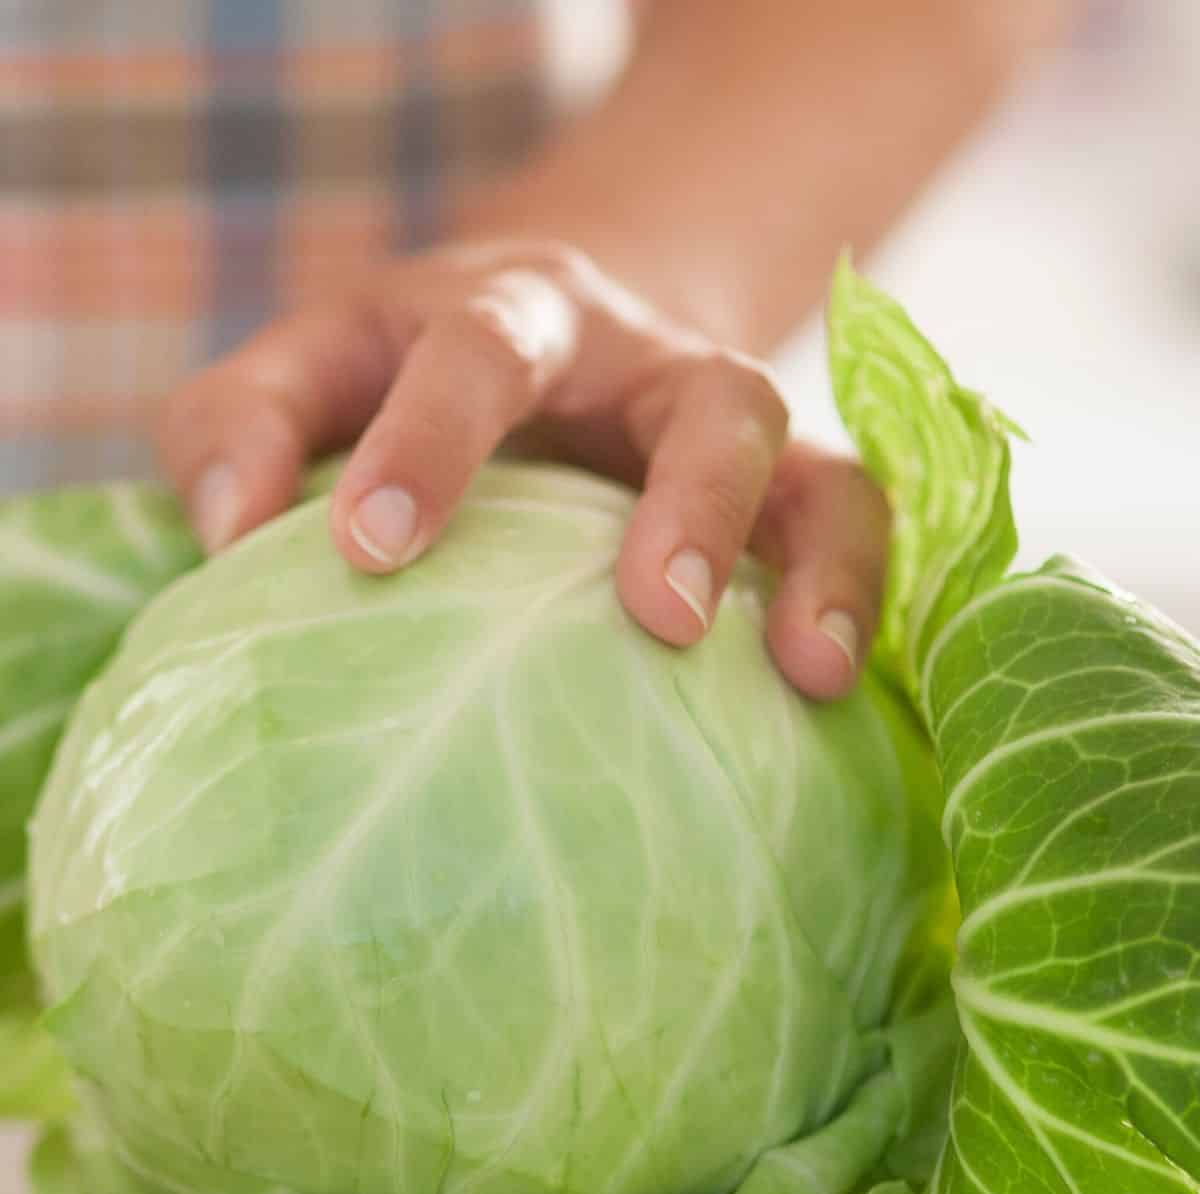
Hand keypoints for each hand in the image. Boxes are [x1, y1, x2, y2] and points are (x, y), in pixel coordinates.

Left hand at [158, 240, 887, 698]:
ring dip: (815, 563)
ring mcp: (730, 431)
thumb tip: (225, 534)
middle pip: (708, 397)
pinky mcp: (785, 496)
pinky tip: (830, 693)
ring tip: (804, 672)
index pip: (480, 354)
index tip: (369, 550)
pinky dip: (857, 598)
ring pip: (816, 464)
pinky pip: (853, 529)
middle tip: (657, 616)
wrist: (559, 330)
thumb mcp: (313, 366)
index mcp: (513, 316)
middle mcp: (646, 362)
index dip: (431, 441)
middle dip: (693, 500)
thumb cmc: (408, 373)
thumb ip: (241, 426)